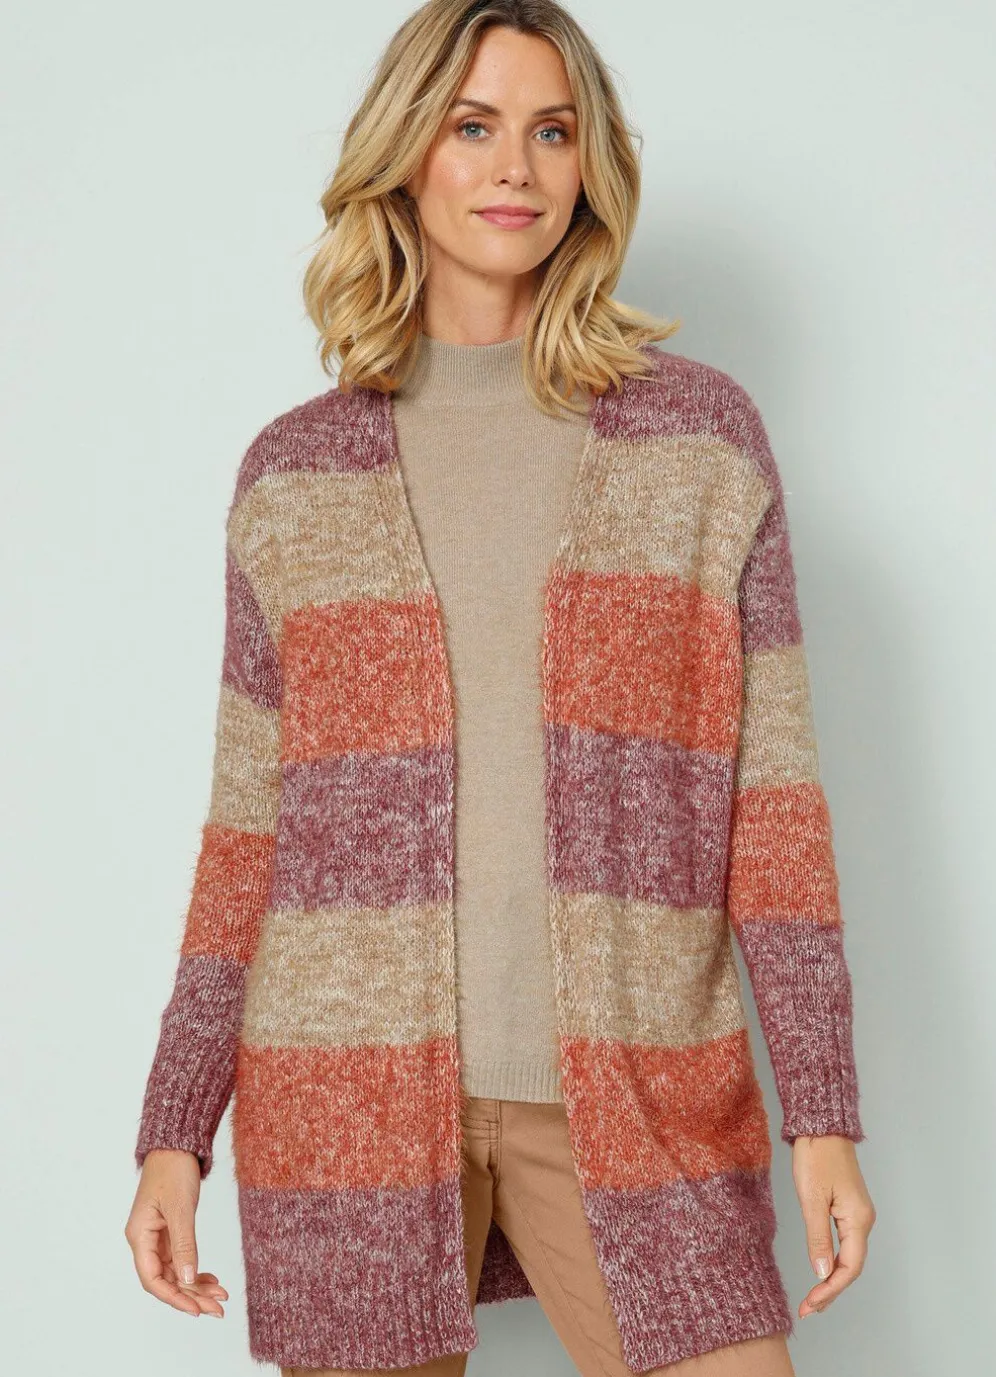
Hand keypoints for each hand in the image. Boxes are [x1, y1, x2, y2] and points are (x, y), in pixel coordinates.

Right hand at [124, 1149, 228, 1317]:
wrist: (177, 1146)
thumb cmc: (173, 1171)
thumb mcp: (181, 1208)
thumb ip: (184, 1244)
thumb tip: (188, 1279)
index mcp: (139, 1236)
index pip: (153, 1279)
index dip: (174, 1297)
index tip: (196, 1310)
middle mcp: (145, 1240)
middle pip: (166, 1280)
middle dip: (191, 1296)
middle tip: (218, 1309)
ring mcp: (157, 1237)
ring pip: (176, 1271)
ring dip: (196, 1286)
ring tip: (220, 1297)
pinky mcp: (170, 1231)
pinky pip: (181, 1259)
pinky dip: (196, 1269)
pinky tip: (212, 1279)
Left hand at [791, 1134, 874, 1317]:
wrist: (821, 1126)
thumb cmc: (816, 1156)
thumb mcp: (811, 1198)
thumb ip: (818, 1237)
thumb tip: (823, 1272)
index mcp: (858, 1219)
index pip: (849, 1268)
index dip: (830, 1290)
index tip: (810, 1305)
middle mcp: (863, 1219)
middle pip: (851, 1267)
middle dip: (830, 1291)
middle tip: (808, 1310)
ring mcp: (858, 1213)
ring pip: (849, 1257)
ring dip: (832, 1279)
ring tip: (812, 1299)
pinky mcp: (849, 1207)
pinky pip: (846, 1243)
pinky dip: (833, 1261)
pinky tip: (821, 1270)